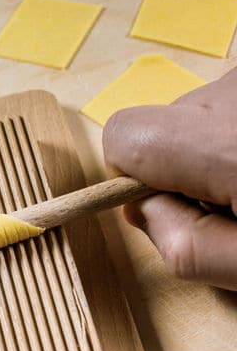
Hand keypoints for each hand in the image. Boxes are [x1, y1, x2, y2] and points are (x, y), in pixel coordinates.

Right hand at [103, 67, 236, 290]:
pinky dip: (236, 133)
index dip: (131, 175)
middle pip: (162, 125)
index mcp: (228, 143)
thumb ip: (183, 247)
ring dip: (217, 149)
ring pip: (199, 114)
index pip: (124, 135)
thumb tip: (144, 209)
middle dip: (184, 167)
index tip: (173, 204)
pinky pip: (227, 103)